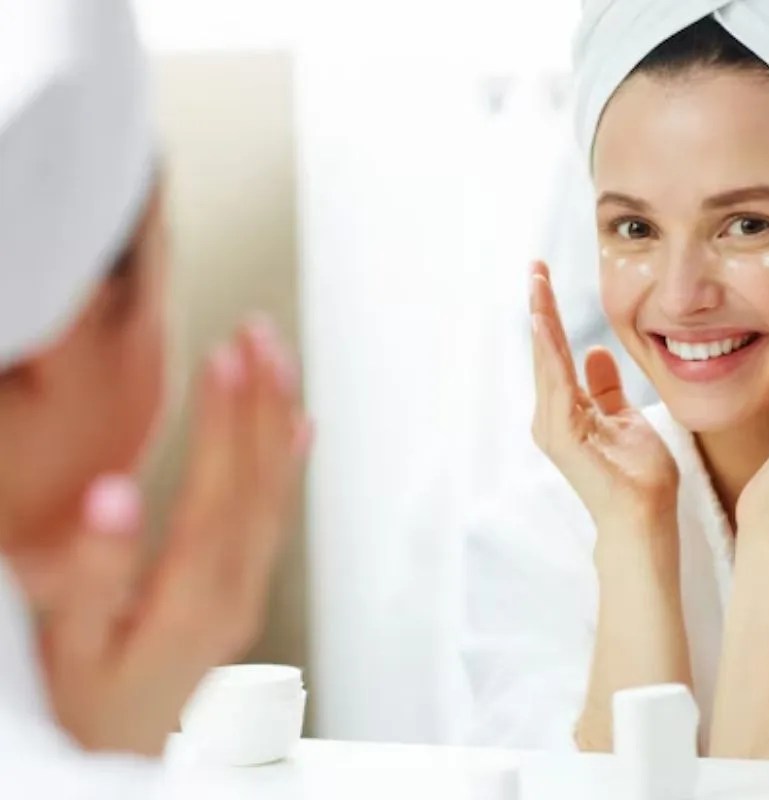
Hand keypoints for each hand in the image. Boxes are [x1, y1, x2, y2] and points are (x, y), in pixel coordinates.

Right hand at [10, 318, 310, 755]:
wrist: (114, 763)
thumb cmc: (86, 708)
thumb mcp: (73, 648)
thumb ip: (95, 575)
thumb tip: (115, 495)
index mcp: (195, 597)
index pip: (222, 489)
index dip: (228, 419)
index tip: (227, 354)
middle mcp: (235, 591)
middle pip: (261, 481)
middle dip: (263, 401)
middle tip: (259, 332)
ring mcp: (245, 593)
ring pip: (276, 493)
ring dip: (279, 420)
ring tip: (277, 357)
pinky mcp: (242, 595)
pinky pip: (277, 519)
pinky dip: (290, 466)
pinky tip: (299, 427)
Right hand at [529, 261, 678, 529]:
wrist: (645, 519)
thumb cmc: (638, 478)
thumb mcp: (625, 419)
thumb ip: (606, 389)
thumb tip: (595, 352)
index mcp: (568, 412)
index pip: (556, 354)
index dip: (550, 315)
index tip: (545, 278)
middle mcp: (553, 417)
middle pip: (543, 352)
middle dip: (539, 308)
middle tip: (535, 267)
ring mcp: (554, 427)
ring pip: (545, 362)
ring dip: (541, 320)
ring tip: (537, 283)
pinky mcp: (562, 435)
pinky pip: (556, 383)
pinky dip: (549, 351)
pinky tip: (545, 322)